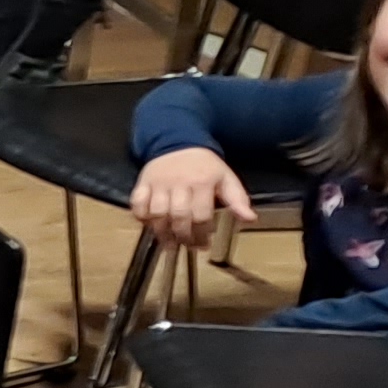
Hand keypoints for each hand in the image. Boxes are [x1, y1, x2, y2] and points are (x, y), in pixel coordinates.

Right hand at [132, 144, 255, 251]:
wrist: (178, 141)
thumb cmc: (204, 165)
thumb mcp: (226, 178)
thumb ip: (238, 199)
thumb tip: (249, 219)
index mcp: (202, 182)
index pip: (201, 215)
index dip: (202, 234)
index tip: (204, 245)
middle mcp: (179, 183)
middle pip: (178, 217)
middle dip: (183, 236)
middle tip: (187, 246)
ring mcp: (158, 183)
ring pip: (156, 213)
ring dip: (162, 232)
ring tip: (169, 243)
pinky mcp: (142, 183)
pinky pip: (137, 204)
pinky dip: (141, 217)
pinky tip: (150, 224)